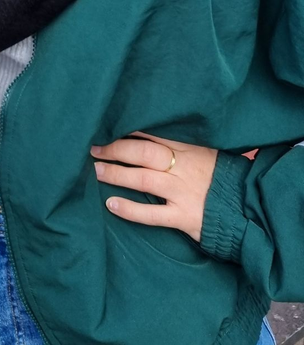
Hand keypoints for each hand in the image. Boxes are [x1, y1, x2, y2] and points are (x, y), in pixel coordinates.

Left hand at [91, 132, 217, 241]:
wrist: (249, 209)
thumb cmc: (225, 178)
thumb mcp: (207, 151)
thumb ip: (183, 144)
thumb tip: (149, 133)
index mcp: (189, 148)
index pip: (153, 133)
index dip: (128, 130)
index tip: (108, 126)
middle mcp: (182, 168)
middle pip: (142, 152)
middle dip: (116, 148)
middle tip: (95, 148)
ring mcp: (182, 193)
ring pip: (142, 179)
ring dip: (117, 174)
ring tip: (97, 171)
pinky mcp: (183, 217)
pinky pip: (151, 214)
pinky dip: (129, 209)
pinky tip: (111, 204)